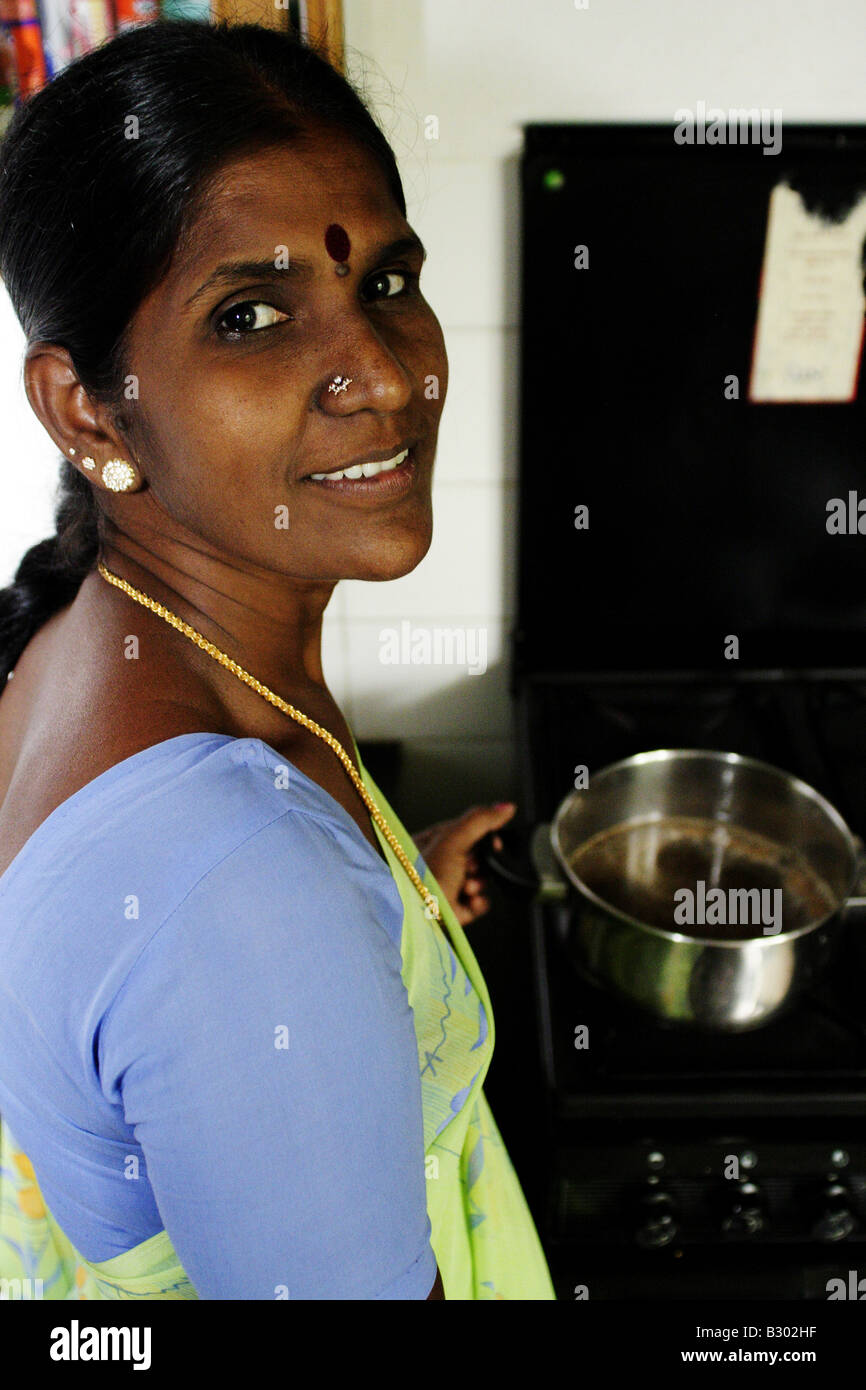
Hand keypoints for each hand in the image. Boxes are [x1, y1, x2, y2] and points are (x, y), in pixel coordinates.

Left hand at [412, 802, 516, 925]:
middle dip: (480, 864)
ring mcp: (444, 889)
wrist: (412, 918)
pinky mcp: (453, 912)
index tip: (493, 842)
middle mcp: (436, 866)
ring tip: (468, 887)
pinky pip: (477, 903)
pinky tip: (470, 901)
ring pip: (478, 880)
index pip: (464, 831)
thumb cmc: (422, 877)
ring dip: (479, 883)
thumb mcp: (452, 840)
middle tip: (470, 867)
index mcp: (430, 843)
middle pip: (475, 857)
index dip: (483, 836)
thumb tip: (507, 807)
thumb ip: (480, 821)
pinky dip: (479, 903)